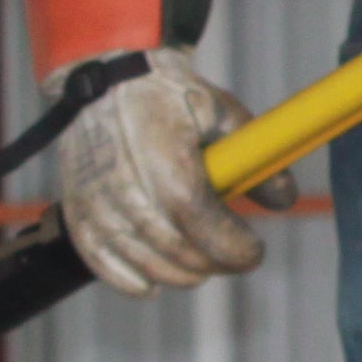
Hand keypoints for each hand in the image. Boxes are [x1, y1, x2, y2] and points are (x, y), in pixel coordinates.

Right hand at [63, 49, 271, 294]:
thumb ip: (254, 155)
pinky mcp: (78, 213)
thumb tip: (284, 198)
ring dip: (183, 273)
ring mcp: (100, 208)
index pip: (208, 231)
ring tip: (202, 263)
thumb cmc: (162, 91)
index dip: (237, 249)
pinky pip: (104, 265)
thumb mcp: (219, 110)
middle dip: (216, 262)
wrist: (101, 78)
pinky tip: (154, 283)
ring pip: (149, 266)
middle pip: (181, 255)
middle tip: (233, 255)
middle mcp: (129, 195)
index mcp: (168, 168)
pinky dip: (131, 281)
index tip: (254, 251)